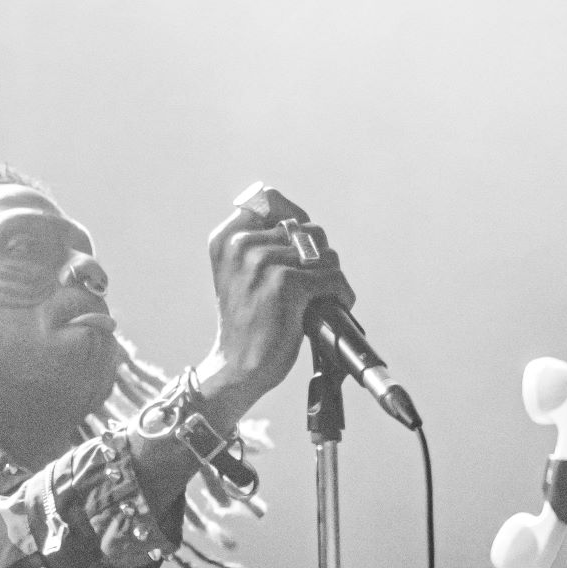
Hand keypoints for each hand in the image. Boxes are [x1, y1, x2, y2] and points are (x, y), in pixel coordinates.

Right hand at [194, 185, 354, 431]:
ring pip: (325, 254)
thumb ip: (264, 239)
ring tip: (317, 302)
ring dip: (330, 280)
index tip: (299, 252)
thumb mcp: (243, 272)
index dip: (295, 222)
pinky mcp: (285, 284)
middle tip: (310, 287)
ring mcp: (262, 262)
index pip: (272, 200)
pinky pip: (332, 277)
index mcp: (226, 237)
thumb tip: (303, 221)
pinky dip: (340, 295)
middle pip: (308, 229)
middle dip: (317, 258)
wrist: (237, 367)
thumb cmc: (249, 321)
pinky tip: (327, 310)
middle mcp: (240, 244)